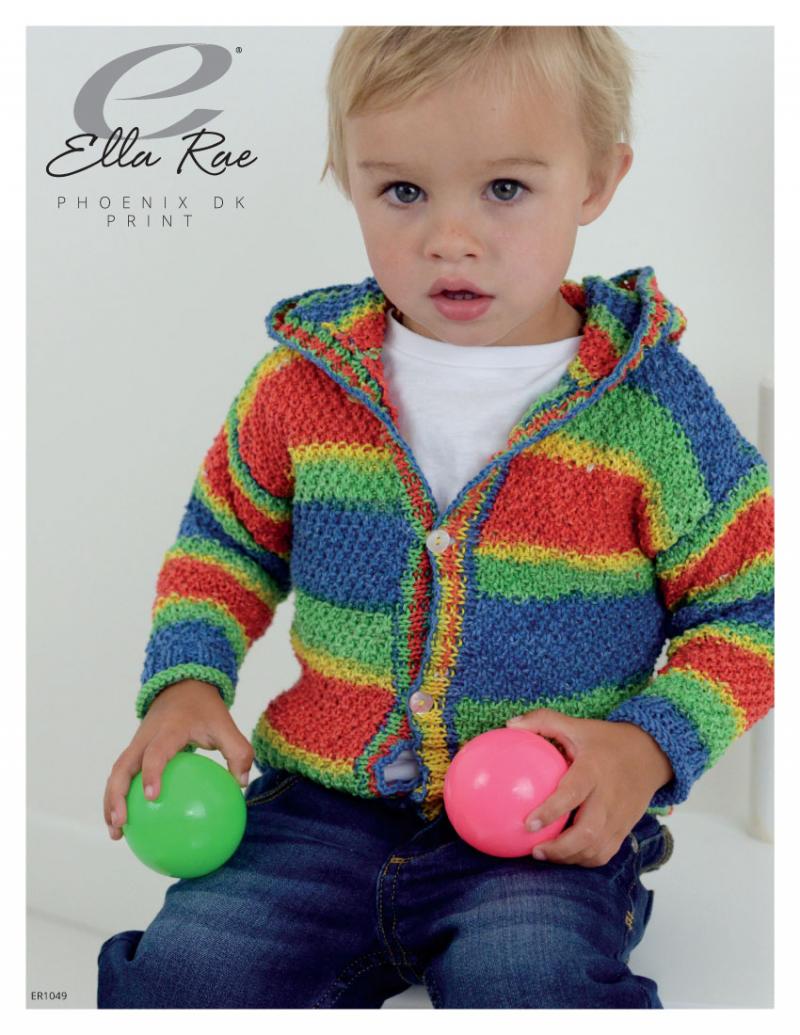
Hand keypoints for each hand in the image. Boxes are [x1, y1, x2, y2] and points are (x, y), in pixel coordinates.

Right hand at [103, 679, 254, 841]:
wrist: (183, 686)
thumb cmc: (205, 710)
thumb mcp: (225, 725)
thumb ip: (238, 751)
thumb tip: (242, 784)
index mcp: (168, 729)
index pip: (155, 752)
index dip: (151, 772)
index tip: (151, 797)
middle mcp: (145, 737)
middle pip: (122, 767)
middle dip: (117, 795)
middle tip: (121, 823)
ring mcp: (136, 744)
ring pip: (116, 774)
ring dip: (110, 802)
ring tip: (116, 833)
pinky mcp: (134, 751)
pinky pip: (122, 776)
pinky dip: (119, 798)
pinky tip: (128, 824)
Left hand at [506, 708, 673, 867]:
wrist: (651, 754)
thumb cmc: (607, 740)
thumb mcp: (577, 725)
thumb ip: (543, 721)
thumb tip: (511, 724)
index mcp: (594, 770)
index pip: (572, 794)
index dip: (550, 812)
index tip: (528, 824)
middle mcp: (608, 797)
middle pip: (588, 833)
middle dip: (560, 849)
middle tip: (534, 850)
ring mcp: (619, 817)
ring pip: (597, 849)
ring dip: (570, 858)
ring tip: (544, 855)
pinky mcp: (625, 828)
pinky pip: (606, 853)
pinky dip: (585, 860)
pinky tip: (565, 856)